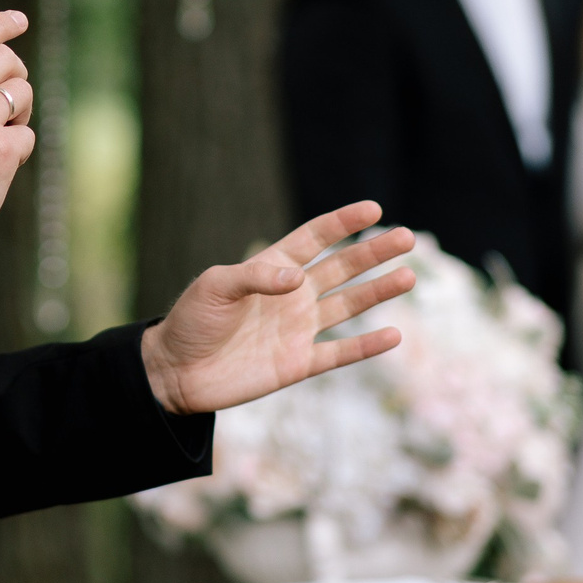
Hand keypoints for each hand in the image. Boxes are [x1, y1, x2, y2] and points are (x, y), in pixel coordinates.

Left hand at [140, 202, 416, 415]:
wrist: (175, 372)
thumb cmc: (190, 321)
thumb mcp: (214, 287)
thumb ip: (255, 278)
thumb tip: (299, 278)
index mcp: (271, 267)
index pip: (314, 238)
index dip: (343, 223)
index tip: (373, 209)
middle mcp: (291, 295)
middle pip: (341, 267)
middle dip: (373, 253)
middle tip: (406, 237)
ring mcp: (298, 329)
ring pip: (348, 305)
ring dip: (378, 291)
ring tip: (408, 276)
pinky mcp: (298, 363)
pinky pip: (340, 353)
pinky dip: (366, 346)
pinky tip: (393, 335)